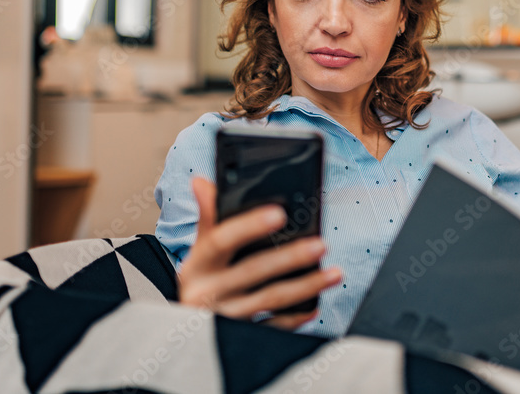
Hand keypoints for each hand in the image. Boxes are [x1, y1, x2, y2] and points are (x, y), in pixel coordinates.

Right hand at [177, 177, 341, 329]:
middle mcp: (206, 292)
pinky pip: (272, 328)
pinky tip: (314, 306)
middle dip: (290, 257)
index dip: (249, 226)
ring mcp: (225, 317)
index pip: (220, 240)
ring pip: (269, 299)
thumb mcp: (199, 252)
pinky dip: (295, 318)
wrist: (185, 337)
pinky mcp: (239, 339)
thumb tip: (202, 181)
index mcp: (196, 265)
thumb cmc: (202, 282)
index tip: (279, 213)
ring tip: (334, 273)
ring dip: (305, 286)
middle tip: (321, 244)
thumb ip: (208, 218)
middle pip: (252, 271)